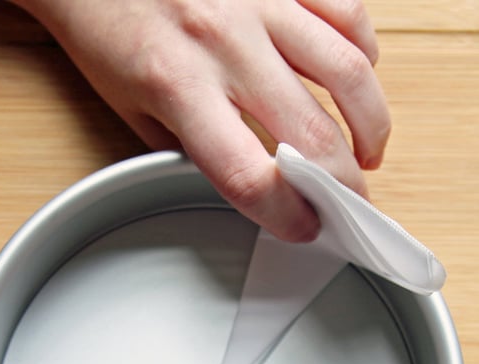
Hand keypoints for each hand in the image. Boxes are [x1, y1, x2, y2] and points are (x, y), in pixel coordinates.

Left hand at [13, 0, 390, 241]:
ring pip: (348, 70)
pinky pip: (346, 10)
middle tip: (350, 206)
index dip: (286, 214)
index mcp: (178, 86)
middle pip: (311, 134)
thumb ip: (190, 148)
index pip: (249, 174)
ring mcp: (259, 1)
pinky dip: (364, 51)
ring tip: (366, 153)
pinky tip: (359, 78)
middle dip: (342, 186)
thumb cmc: (108, 30)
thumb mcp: (132, 109)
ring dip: (369, 125)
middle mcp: (225, 43)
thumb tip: (247, 181)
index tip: (303, 227)